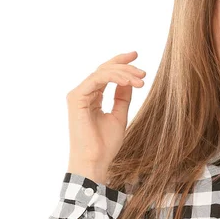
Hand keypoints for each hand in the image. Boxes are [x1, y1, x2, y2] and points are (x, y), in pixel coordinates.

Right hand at [65, 50, 145, 179]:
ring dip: (124, 73)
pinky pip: (97, 79)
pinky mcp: (76, 98)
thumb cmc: (105, 144)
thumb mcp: (119, 115)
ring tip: (140, 80)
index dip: (121, 63)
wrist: (95, 161)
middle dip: (125, 66)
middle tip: (143, 72)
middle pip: (104, 69)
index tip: (136, 56)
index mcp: (92, 97)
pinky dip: (114, 77)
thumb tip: (129, 81)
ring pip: (102, 72)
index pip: (106, 74)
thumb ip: (122, 97)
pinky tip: (129, 82)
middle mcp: (83, 93)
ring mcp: (78, 95)